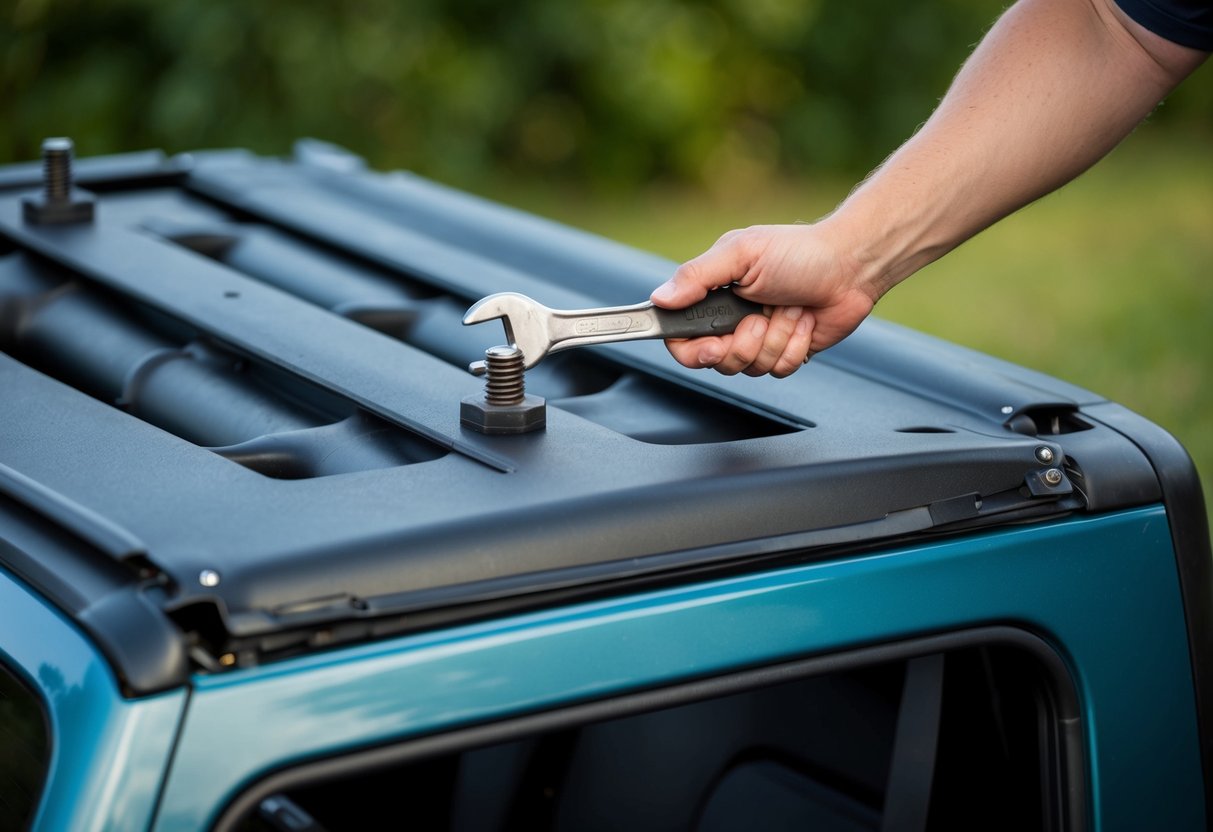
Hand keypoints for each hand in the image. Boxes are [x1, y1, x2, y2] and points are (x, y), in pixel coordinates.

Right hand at [649, 222, 877, 376]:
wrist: (850, 266)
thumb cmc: (799, 252)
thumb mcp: (741, 254)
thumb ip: (696, 277)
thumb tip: (659, 298)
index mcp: (713, 295)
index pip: (680, 336)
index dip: (690, 349)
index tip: (712, 344)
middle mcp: (731, 321)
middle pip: (714, 361)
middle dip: (743, 344)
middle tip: (758, 318)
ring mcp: (758, 339)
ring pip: (749, 368)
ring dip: (775, 338)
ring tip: (788, 309)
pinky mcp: (784, 353)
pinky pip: (778, 370)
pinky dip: (794, 346)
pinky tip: (804, 322)